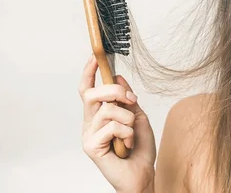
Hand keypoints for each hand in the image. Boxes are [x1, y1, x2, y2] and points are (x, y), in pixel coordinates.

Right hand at [79, 55, 156, 191]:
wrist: (143, 173)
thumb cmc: (140, 148)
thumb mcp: (137, 116)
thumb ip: (127, 99)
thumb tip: (118, 77)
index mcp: (98, 114)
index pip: (88, 89)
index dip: (89, 72)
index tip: (94, 57)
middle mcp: (89, 123)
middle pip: (92, 94)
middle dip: (115, 91)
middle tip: (132, 101)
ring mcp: (88, 134)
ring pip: (107, 110)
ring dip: (128, 119)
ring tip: (132, 133)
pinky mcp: (91, 146)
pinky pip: (111, 127)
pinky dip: (127, 133)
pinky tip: (128, 144)